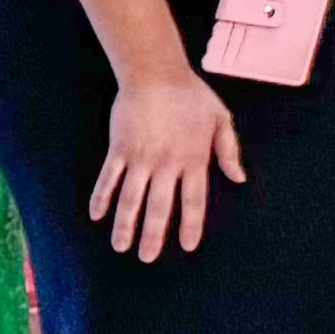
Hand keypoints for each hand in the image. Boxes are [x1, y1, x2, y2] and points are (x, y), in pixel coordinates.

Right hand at [93, 70, 242, 262]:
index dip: (191, 225)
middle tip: (147, 259)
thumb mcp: (220, 120)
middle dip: (153, 235)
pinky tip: (96, 216)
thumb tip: (238, 178)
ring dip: (125, 224)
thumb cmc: (191, 96)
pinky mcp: (119, 149)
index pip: (194, 200)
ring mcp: (141, 158)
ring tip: (120, 247)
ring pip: (131, 199)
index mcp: (194, 159)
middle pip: (160, 207)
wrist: (156, 74)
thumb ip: (229, 151)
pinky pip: (108, 178)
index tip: (188, 246)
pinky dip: (101, 197)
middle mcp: (167, 163)